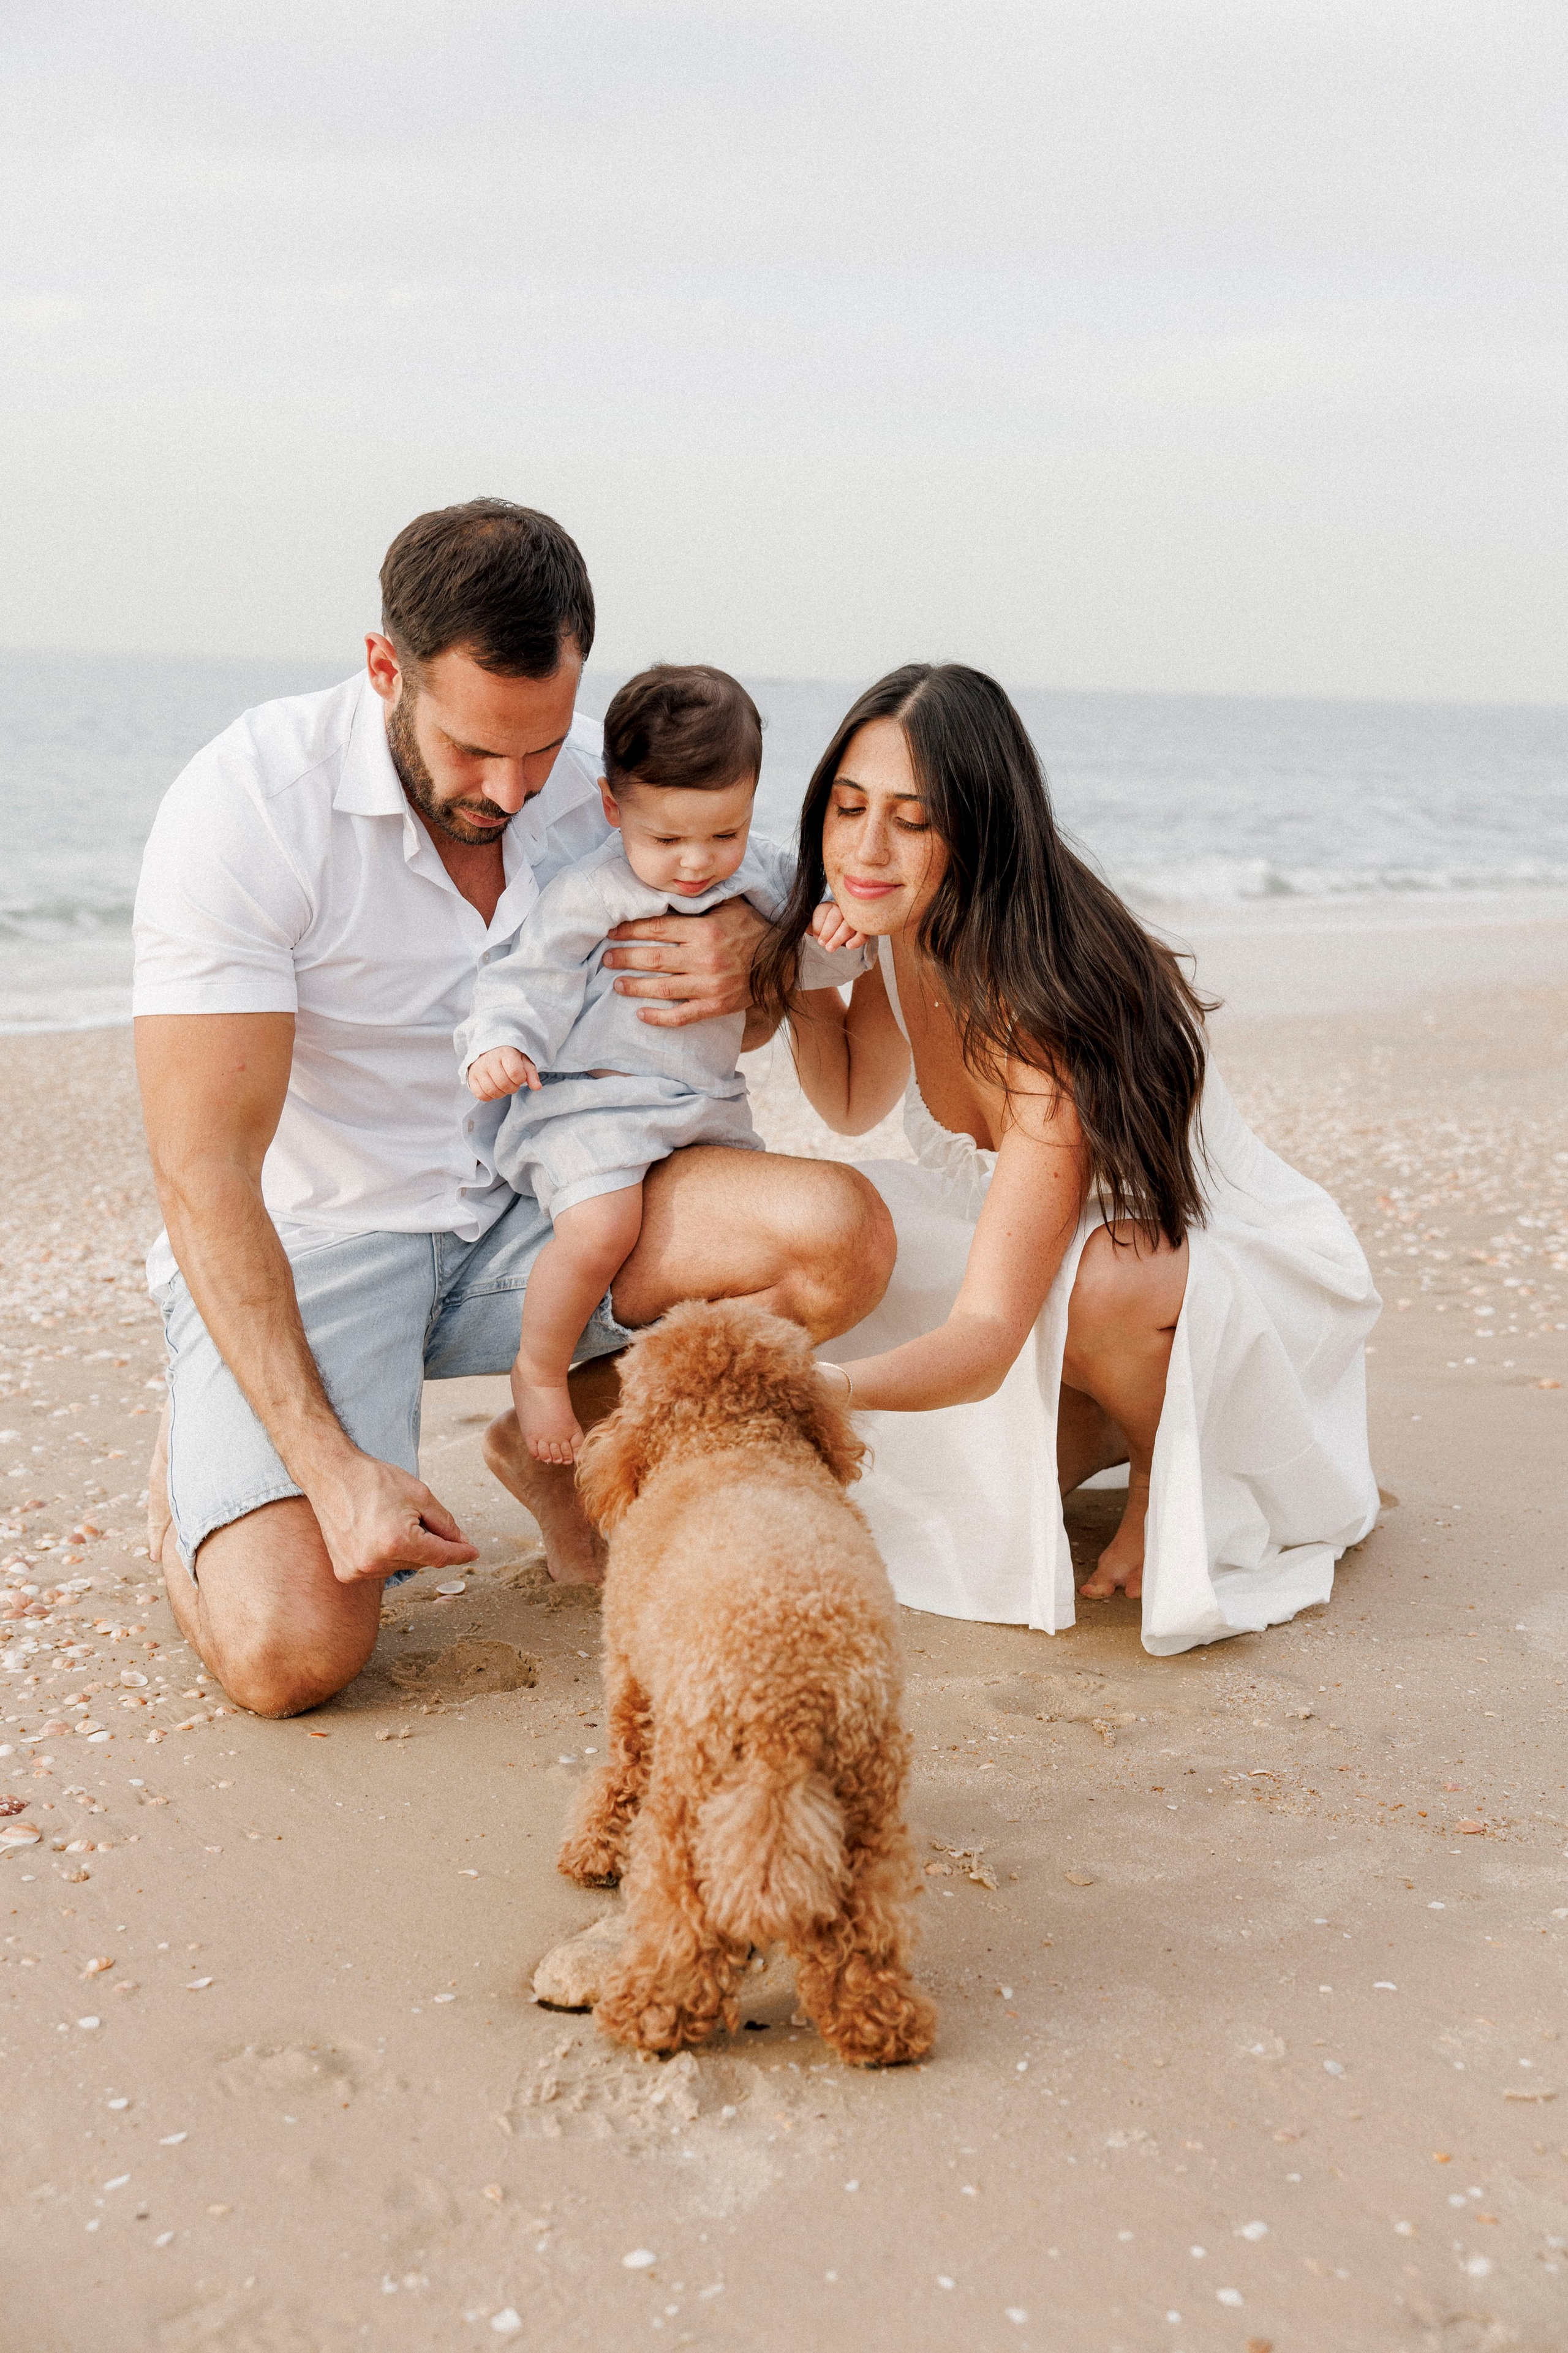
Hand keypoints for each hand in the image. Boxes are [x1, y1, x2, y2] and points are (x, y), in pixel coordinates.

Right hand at [307, 1449, 479, 1584]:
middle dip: (427, 1542)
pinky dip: (384, 1555)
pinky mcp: (346, 1572)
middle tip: (413, 1515)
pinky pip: (379, 1568)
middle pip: (422, 1560)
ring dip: (404, 1549)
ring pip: (401, 1565)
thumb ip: (445, 1523)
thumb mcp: (420, 1495)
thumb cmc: (374, 1480)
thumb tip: (462, 1543)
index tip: (473, 1552)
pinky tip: (374, 1533)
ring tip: (386, 1520)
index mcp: (398, 1542)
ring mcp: (359, 1570)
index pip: (441, 1555)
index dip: (460, 1552)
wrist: (331, 1475)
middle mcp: (376, 1562)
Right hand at [467, 1046, 540, 1100]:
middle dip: (512, 1088)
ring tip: (503, 1085)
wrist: (488, 1049)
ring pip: (492, 1091)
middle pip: (503, 1084)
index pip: (515, 1073)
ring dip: (501, 1093)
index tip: (519, 1077)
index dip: (520, 1079)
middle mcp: (489, 1060)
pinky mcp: (471, 1078)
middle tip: (512, 1083)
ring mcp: (478, 1069)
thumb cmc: (509, 1057)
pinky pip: (481, 1095)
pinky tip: (494, 1088)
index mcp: (505, 1053)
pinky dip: (490, 1096)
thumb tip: (537, 1087)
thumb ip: (531, 1074)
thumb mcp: (523, 1060)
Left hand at [602, 895, 768, 1028]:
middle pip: (653, 958)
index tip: (613, 932)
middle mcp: (705, 958)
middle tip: (606, 958)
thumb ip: (700, 902)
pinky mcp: (716, 1006)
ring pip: (662, 988)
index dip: (630, 930)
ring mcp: (710, 985)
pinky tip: (641, 1015)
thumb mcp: (730, 906)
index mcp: (705, 930)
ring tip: (617, 983)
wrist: (783, 961)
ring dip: (635, 987)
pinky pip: (682, 1015)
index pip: (657, 929)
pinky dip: (659, 1018)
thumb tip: (667, 894)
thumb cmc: (753, 929)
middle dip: (625, 958)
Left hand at [810, 899, 867, 954]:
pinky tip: (849, 946)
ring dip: (839, 937)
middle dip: (827, 932)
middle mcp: (842, 909)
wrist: (838, 935)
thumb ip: (809, 926)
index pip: (823, 911)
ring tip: (830, 948)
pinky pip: (863, 933)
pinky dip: (856, 940)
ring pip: (848, 924)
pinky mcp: (864, 928)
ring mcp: (854, 917)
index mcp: (828, 906)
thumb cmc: (824, 931)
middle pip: (836, 916)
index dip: (818, 924)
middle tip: (822, 944)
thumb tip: (804, 929)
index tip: (815, 935)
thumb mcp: (813, 927)